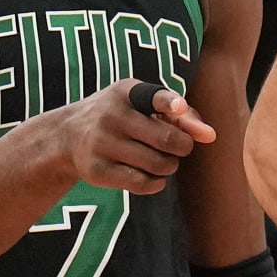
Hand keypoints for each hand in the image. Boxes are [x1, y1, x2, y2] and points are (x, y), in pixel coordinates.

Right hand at [59, 80, 215, 195]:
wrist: (67, 136)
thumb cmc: (120, 117)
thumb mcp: (142, 104)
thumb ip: (180, 113)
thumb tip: (210, 135)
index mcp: (125, 92)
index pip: (152, 96)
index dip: (170, 104)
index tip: (179, 107)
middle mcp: (111, 115)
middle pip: (166, 139)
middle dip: (182, 147)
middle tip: (179, 147)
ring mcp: (101, 144)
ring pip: (158, 164)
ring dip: (169, 166)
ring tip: (162, 160)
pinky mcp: (97, 170)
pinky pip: (142, 183)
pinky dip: (156, 182)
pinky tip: (153, 176)